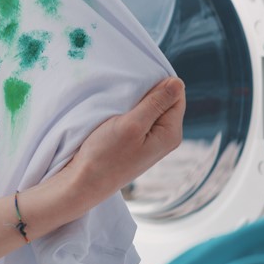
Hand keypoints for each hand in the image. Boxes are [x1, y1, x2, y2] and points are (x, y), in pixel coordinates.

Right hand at [64, 77, 185, 204]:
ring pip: (150, 107)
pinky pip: (139, 116)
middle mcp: (165, 136)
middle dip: (147, 92)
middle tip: (123, 97)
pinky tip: (115, 114)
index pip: (176, 95)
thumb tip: (178, 83)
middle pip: (165, 100)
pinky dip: (128, 110)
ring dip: (135, 101)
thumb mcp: (132, 124)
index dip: (157, 85)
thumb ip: (156, 103)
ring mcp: (151, 139)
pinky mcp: (137, 141)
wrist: (84, 181)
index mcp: (171, 133)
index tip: (135, 88)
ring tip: (117, 106)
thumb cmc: (106, 155)